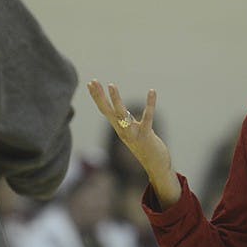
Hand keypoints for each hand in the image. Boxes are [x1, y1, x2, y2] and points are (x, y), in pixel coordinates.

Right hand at [86, 80, 180, 207]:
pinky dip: (150, 104)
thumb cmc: (146, 147)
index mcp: (119, 128)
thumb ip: (126, 123)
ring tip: (111, 85)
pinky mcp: (145, 135)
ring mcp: (133, 133)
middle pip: (108, 111)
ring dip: (116, 100)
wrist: (155, 166)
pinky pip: (147, 118)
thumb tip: (122, 112)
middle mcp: (123, 130)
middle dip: (100, 96)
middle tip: (93, 81)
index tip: (90, 83)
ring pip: (121, 115)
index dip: (97, 97)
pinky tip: (152, 91)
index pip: (105, 110)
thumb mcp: (132, 133)